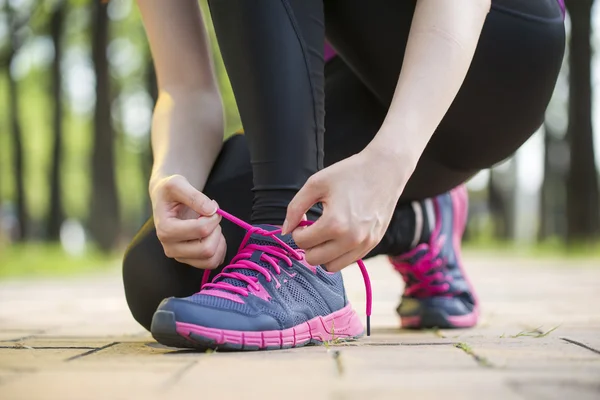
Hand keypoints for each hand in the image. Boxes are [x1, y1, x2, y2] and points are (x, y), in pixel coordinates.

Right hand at [150, 174, 225, 268]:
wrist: (166, 199)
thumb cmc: (170, 191)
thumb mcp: (178, 184)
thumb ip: (194, 196)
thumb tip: (212, 210)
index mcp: (165, 230)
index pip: (201, 230)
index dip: (213, 217)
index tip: (212, 207)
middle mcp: (170, 248)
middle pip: (207, 250)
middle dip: (216, 231)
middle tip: (212, 218)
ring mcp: (180, 256)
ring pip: (211, 260)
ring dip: (218, 242)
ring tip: (212, 227)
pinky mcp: (189, 260)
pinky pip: (212, 263)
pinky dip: (219, 249)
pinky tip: (214, 236)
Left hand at [283, 146, 410, 271]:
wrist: (385, 170)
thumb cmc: (348, 173)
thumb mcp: (315, 184)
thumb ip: (295, 208)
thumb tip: (285, 230)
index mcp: (335, 223)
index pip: (302, 242)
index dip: (298, 230)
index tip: (304, 219)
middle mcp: (351, 239)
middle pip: (314, 260)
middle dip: (308, 245)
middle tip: (312, 228)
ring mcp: (364, 244)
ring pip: (331, 267)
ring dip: (322, 254)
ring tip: (325, 235)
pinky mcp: (373, 244)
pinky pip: (348, 262)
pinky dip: (338, 254)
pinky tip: (339, 236)